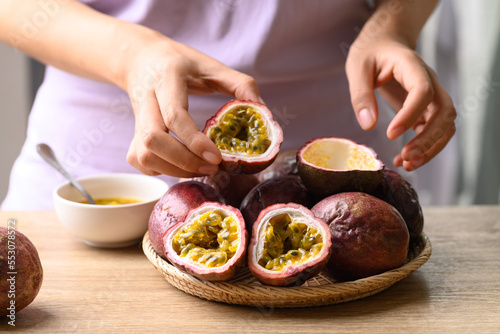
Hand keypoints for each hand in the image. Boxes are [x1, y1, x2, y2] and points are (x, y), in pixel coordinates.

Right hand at [124, 37, 261, 177]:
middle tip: (212, 167)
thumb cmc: (182, 64)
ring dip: (173, 169)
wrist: (142, 59)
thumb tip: (263, 112)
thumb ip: (240, 85)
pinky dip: (160, 170)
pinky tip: (180, 166)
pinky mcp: (132, 134)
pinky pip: (139, 161)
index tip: (217, 158)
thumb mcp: (212, 66)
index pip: (175, 115)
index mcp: (167, 79)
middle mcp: (147, 99)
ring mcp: (136, 119)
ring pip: (143, 154)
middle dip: (184, 161)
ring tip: (200, 169)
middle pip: (153, 140)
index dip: (195, 141)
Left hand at [346, 33, 455, 170]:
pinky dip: (425, 148)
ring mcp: (432, 96)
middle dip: (429, 138)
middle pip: (445, 111)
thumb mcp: (357, 68)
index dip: (410, 114)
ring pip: (446, 124)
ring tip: (407, 164)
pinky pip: (435, 131)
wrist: (383, 44)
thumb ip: (361, 95)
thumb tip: (368, 125)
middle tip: (405, 156)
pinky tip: (403, 160)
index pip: (423, 91)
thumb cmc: (370, 54)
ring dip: (431, 147)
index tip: (390, 134)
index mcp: (412, 66)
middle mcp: (429, 81)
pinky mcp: (426, 109)